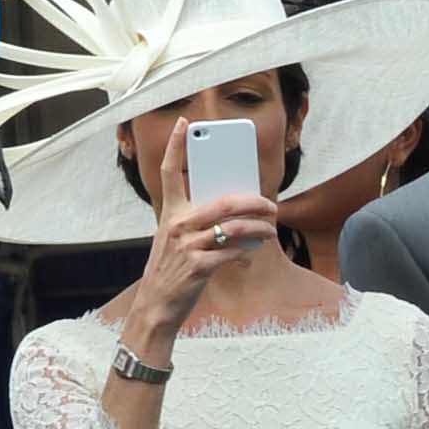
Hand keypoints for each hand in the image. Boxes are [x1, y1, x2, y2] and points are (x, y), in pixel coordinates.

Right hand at [136, 118, 281, 334]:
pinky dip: (247, 251)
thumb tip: (232, 214)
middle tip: (270, 205)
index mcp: (170, 213)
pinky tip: (252, 250)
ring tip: (271, 230)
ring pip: (234, 228)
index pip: (170, 173)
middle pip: (223, 202)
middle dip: (254, 201)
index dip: (176, 146)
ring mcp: (188, 246)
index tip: (184, 124)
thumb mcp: (174, 240)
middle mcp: (177, 225)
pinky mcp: (199, 267)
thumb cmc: (171, 270)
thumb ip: (196, 223)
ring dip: (259, 228)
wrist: (157, 304)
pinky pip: (232, 252)